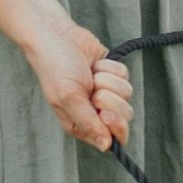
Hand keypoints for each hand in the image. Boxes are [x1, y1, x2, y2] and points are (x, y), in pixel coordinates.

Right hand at [21, 7, 133, 150]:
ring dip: (108, 81)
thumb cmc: (56, 68)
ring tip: (90, 75)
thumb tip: (105, 146)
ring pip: (127, 94)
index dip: (113, 127)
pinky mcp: (112, 75)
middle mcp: (95, 111)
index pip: (110, 140)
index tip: (105, 113)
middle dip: (111, 100)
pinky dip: (110, 68)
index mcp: (81, 124)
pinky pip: (125, 76)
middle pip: (124, 117)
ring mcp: (106, 92)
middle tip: (94, 91)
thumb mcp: (68, 98)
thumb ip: (88, 123)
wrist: (57, 36)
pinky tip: (95, 65)